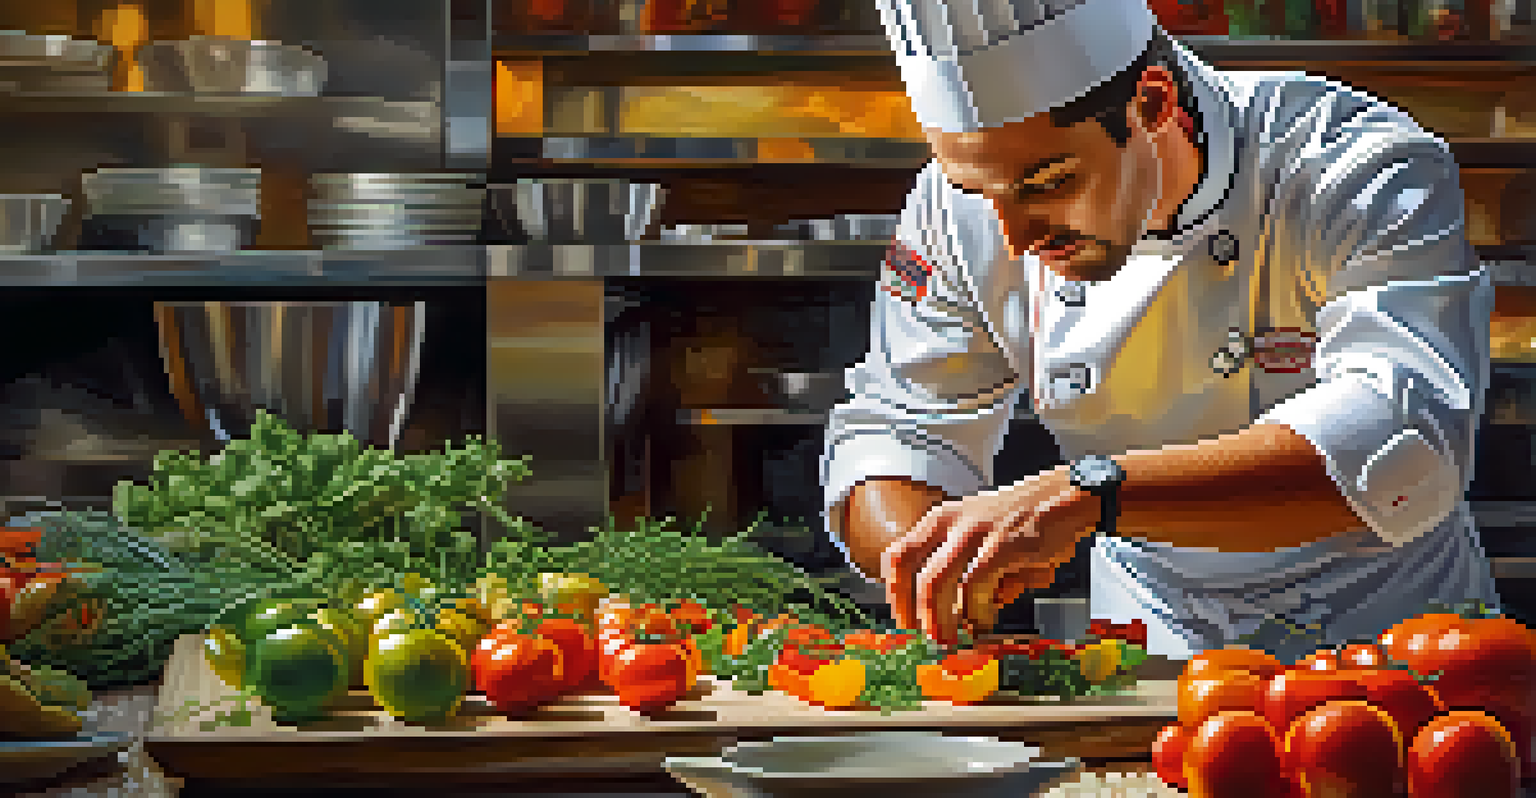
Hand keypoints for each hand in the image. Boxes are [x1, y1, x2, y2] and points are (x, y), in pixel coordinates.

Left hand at [880, 466, 1100, 644]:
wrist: (1069, 496)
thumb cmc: (1027, 520)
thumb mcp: (986, 540)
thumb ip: (969, 575)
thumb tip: (959, 616)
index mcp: (942, 519)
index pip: (898, 554)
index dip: (894, 591)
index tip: (903, 618)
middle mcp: (952, 522)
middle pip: (909, 569)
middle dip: (912, 610)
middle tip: (922, 635)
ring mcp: (974, 532)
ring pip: (935, 581)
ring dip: (938, 617)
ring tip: (949, 638)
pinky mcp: (1001, 545)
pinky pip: (975, 586)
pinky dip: (977, 611)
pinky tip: (985, 622)